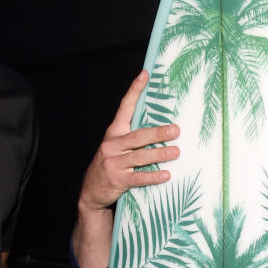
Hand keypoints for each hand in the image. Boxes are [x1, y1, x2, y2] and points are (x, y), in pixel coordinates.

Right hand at [78, 71, 179, 215]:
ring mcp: (114, 163)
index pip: (124, 107)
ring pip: (140, 157)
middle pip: (138, 136)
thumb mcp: (115, 147)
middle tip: (176, 130)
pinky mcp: (118, 180)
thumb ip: (131, 137)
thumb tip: (159, 126)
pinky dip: (153, 176)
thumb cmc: (110, 166)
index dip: (134, 91)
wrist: (92, 192)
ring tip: (176, 152)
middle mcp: (112, 145)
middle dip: (158, 133)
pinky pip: (139, 177)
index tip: (145, 75)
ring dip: (160, 155)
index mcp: (113, 133)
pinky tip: (166, 175)